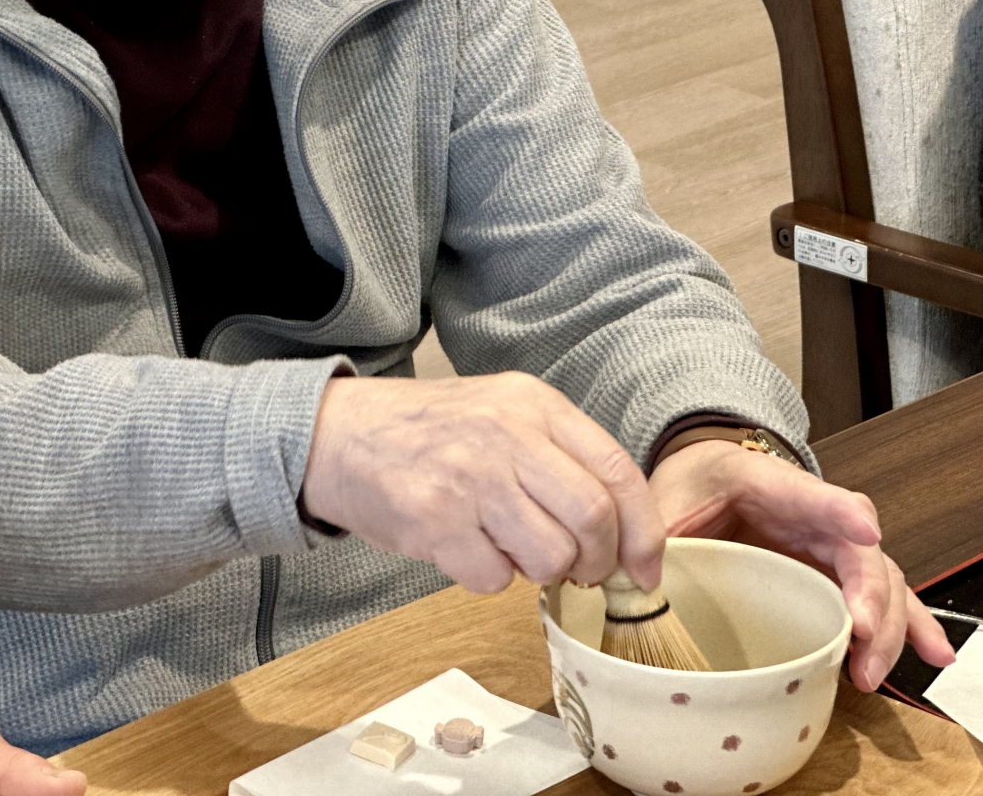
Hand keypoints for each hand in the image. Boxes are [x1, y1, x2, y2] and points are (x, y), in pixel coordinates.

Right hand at [302, 373, 665, 592]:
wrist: (337, 434)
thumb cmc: (427, 433)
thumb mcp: (501, 414)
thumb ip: (560, 457)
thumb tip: (625, 535)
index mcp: (533, 404)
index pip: (618, 472)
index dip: (644, 532)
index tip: (645, 570)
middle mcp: (506, 434)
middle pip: (593, 519)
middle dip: (596, 563)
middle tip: (577, 570)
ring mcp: (470, 477)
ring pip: (550, 557)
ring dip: (538, 572)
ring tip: (507, 548)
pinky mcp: (435, 519)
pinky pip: (493, 578)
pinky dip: (486, 578)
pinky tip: (463, 548)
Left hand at [648, 440, 955, 690]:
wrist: (706, 473)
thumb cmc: (693, 483)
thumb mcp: (666, 497)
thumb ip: (657, 531)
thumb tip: (640, 578)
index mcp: (767, 482)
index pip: (809, 493)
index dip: (838, 512)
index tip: (865, 531)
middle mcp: (814, 513)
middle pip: (858, 550)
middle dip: (869, 596)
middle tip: (861, 636)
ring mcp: (831, 545)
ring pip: (880, 581)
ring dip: (890, 626)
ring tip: (875, 669)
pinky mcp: (836, 575)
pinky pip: (883, 599)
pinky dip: (911, 627)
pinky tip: (935, 656)